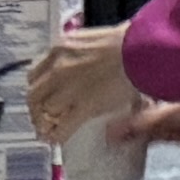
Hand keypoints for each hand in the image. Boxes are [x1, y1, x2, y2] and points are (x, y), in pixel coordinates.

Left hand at [25, 27, 141, 149]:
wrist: (145, 50)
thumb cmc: (130, 41)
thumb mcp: (95, 40)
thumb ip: (81, 54)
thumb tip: (83, 67)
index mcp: (60, 49)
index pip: (35, 73)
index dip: (39, 88)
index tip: (44, 96)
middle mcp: (58, 68)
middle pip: (34, 95)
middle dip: (37, 109)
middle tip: (43, 118)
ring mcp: (69, 89)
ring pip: (46, 112)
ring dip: (46, 124)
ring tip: (50, 131)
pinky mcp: (83, 107)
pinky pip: (63, 126)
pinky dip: (59, 135)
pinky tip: (59, 139)